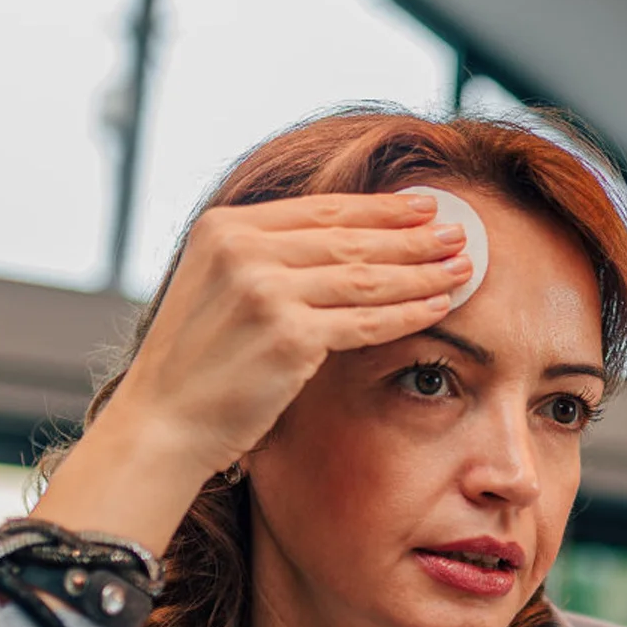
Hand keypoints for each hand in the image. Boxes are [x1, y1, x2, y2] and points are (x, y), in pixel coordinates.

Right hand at [34, 192, 470, 552]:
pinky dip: (408, 312)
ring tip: (463, 267)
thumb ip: (266, 260)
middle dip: (412, 236)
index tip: (422, 205)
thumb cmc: (197, 365)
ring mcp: (265, 290)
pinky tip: (440, 307)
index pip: (320, 210)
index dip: (378, 207)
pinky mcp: (288, 335)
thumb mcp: (220, 288)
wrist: (163, 421)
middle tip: (460, 232)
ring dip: (422, 271)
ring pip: (366, 276)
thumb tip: (340, 244)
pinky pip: (366, 320)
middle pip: (350, 237)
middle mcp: (243, 249)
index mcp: (225, 228)